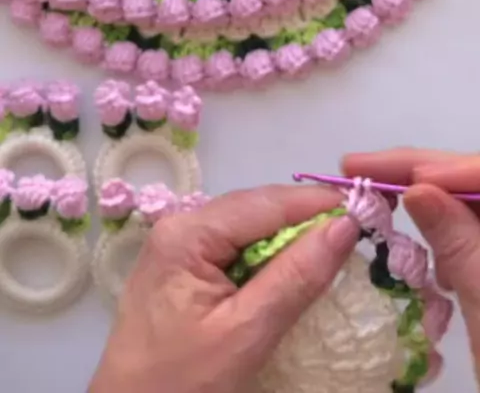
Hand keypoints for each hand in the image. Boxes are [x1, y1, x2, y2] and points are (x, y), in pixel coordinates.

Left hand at [89, 185, 357, 392]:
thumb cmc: (180, 384)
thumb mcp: (245, 334)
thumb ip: (295, 277)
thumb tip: (345, 225)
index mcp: (188, 232)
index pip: (266, 202)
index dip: (319, 202)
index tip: (369, 207)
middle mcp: (180, 225)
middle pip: (257, 208)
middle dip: (307, 216)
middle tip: (359, 230)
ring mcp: (179, 247)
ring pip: (249, 227)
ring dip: (291, 236)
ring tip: (336, 247)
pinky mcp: (183, 270)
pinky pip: (235, 248)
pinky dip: (269, 256)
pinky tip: (294, 269)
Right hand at [343, 147, 479, 383]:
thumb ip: (460, 243)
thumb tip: (418, 186)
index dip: (444, 166)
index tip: (388, 172)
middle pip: (477, 180)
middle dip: (424, 171)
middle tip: (358, 168)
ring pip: (472, 204)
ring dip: (429, 194)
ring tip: (377, 193)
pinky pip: (472, 233)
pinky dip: (444, 230)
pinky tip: (419, 240)